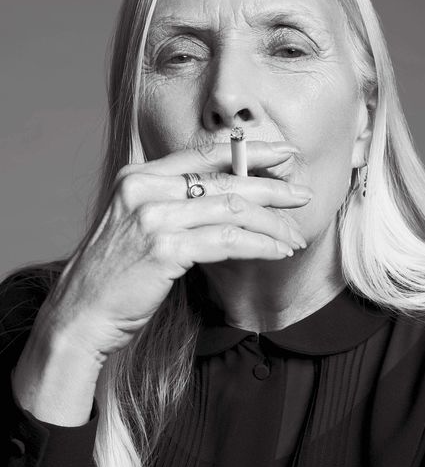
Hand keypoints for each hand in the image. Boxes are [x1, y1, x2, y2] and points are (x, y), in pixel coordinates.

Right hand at [37, 141, 311, 358]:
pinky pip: (228, 241)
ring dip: (272, 224)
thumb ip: (173, 206)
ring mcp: (152, 216)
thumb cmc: (114, 276)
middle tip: (302, 196)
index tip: (283, 154)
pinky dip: (260, 245)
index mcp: (139, 177)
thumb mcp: (138, 226)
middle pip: (224, 180)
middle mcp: (144, 188)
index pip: (204, 155)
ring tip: (294, 236)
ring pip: (232, 210)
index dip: (249, 152)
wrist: (79, 314)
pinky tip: (277, 251)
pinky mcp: (164, 248)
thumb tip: (227, 202)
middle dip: (272, 189)